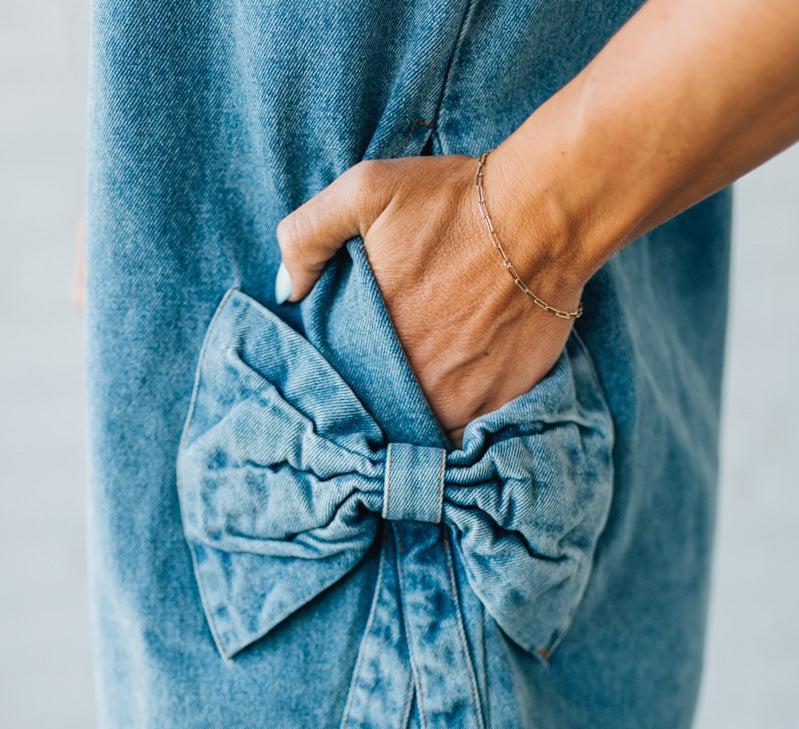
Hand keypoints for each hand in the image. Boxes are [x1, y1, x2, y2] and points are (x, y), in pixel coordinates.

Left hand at [275, 150, 586, 445]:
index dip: (349, 384)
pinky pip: (474, 429)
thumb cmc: (453, 202)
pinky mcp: (504, 400)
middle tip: (398, 375)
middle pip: (388, 413)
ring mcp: (462, 399)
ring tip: (431, 385)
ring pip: (429, 428)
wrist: (543, 215)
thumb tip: (287, 292)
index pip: (345, 388)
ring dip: (424, 415)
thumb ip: (307, 237)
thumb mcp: (364, 191)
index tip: (357, 372)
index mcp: (372, 346)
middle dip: (387, 403)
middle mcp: (415, 384)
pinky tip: (466, 387)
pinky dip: (467, 418)